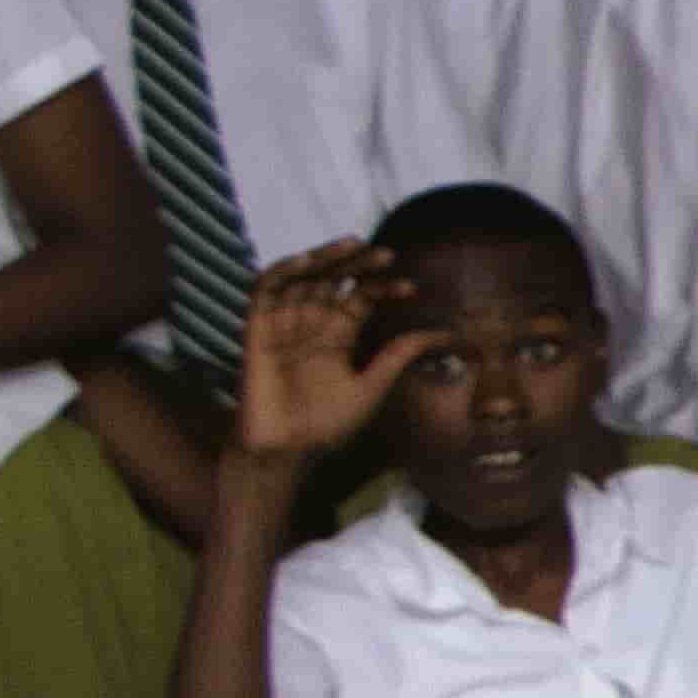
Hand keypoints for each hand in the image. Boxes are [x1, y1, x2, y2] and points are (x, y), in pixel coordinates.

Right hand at [231, 243, 442, 464]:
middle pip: (333, 280)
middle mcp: (310, 324)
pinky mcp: (256, 329)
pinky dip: (282, 270)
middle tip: (384, 254)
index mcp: (338, 336)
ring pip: (302, 277)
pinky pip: (264, 290)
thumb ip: (398, 355)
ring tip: (352, 245)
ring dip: (325, 258)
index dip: (382, 287)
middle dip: (356, 264)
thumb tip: (442, 333)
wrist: (286, 452)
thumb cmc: (326, 425)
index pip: (360, 297)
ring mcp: (283, 324)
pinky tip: (306, 260)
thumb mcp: (371, 386)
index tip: (411, 287)